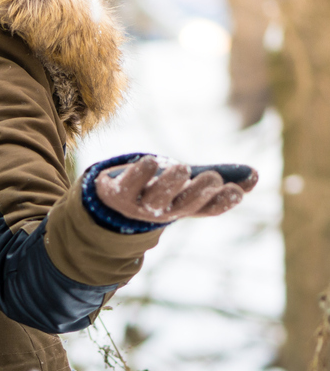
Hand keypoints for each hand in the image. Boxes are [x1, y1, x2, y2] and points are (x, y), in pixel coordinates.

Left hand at [94, 156, 257, 223]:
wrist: (115, 198)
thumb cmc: (160, 187)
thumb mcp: (190, 182)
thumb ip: (221, 175)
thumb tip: (255, 175)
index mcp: (186, 206)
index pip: (208, 208)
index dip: (223, 202)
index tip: (237, 191)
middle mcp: (166, 209)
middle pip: (184, 204)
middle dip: (199, 192)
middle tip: (212, 178)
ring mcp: (141, 204)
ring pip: (156, 198)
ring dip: (170, 184)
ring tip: (182, 168)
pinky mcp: (119, 193)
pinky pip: (128, 186)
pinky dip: (139, 174)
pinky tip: (150, 161)